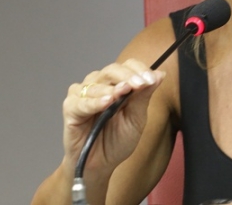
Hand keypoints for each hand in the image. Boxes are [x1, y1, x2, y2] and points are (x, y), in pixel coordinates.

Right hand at [60, 59, 164, 175]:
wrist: (98, 165)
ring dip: (111, 88)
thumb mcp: (136, 119)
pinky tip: (106, 102)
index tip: (151, 80)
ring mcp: (83, 94)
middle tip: (139, 84)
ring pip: (96, 83)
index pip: (128, 66)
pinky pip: (81, 101)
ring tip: (122, 93)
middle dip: (127, 76)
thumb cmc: (117, 141)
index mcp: (117, 84)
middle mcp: (99, 84)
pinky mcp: (70, 108)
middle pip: (112, 70)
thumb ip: (144, 96)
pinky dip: (93, 101)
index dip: (140, 70)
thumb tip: (160, 74)